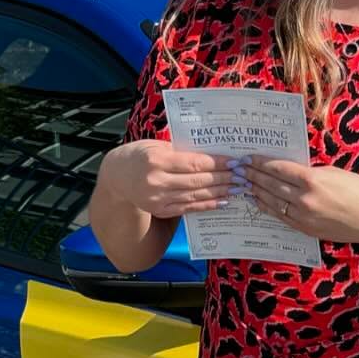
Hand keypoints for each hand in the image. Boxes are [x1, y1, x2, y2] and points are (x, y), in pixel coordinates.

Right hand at [98, 140, 231, 217]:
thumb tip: (211, 155)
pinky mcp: (161, 211)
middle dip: (223, 178)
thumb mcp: (155, 146)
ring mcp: (158, 199)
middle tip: (242, 176)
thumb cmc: (138, 155)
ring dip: (220, 193)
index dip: (217, 163)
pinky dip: (207, 205)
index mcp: (156, 161)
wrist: (116, 177)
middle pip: (198, 181)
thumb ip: (180, 151)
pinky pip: (189, 208)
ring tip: (237, 188)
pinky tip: (223, 201)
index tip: (235, 161)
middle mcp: (157, 182)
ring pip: (196, 196)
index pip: (194, 163)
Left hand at [238, 157, 358, 249]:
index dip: (261, 162)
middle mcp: (304, 198)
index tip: (249, 157)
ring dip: (256, 191)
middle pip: (271, 184)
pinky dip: (267, 207)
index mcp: (312, 179)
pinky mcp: (305, 228)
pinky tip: (259, 201)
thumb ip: (311, 172)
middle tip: (240, 168)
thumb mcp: (335, 172)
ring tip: (245, 183)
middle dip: (253, 175)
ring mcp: (303, 216)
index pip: (278, 168)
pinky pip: (280, 216)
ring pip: (272, 201)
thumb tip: (292, 171)